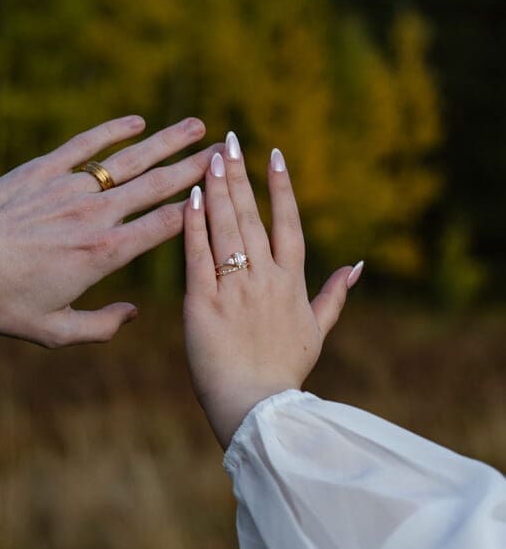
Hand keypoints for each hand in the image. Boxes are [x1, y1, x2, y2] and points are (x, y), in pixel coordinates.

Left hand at [0, 115, 218, 346]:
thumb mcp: (51, 330)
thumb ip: (99, 327)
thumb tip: (132, 313)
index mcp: (104, 254)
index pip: (166, 225)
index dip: (200, 208)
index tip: (225, 194)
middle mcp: (95, 215)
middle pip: (158, 185)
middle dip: (196, 167)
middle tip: (228, 151)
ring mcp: (70, 187)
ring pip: (130, 160)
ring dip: (167, 141)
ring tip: (198, 126)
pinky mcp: (43, 169)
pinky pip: (87, 144)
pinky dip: (113, 131)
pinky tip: (136, 121)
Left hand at [183, 132, 363, 447]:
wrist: (257, 409)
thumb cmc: (286, 371)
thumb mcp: (318, 331)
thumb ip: (336, 294)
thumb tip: (359, 264)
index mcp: (292, 283)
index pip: (288, 223)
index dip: (281, 187)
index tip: (274, 155)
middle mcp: (264, 279)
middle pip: (251, 217)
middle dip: (240, 175)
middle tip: (229, 139)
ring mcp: (233, 290)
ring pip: (225, 229)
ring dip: (217, 190)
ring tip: (210, 157)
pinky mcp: (202, 304)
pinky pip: (197, 257)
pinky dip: (193, 226)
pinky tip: (189, 198)